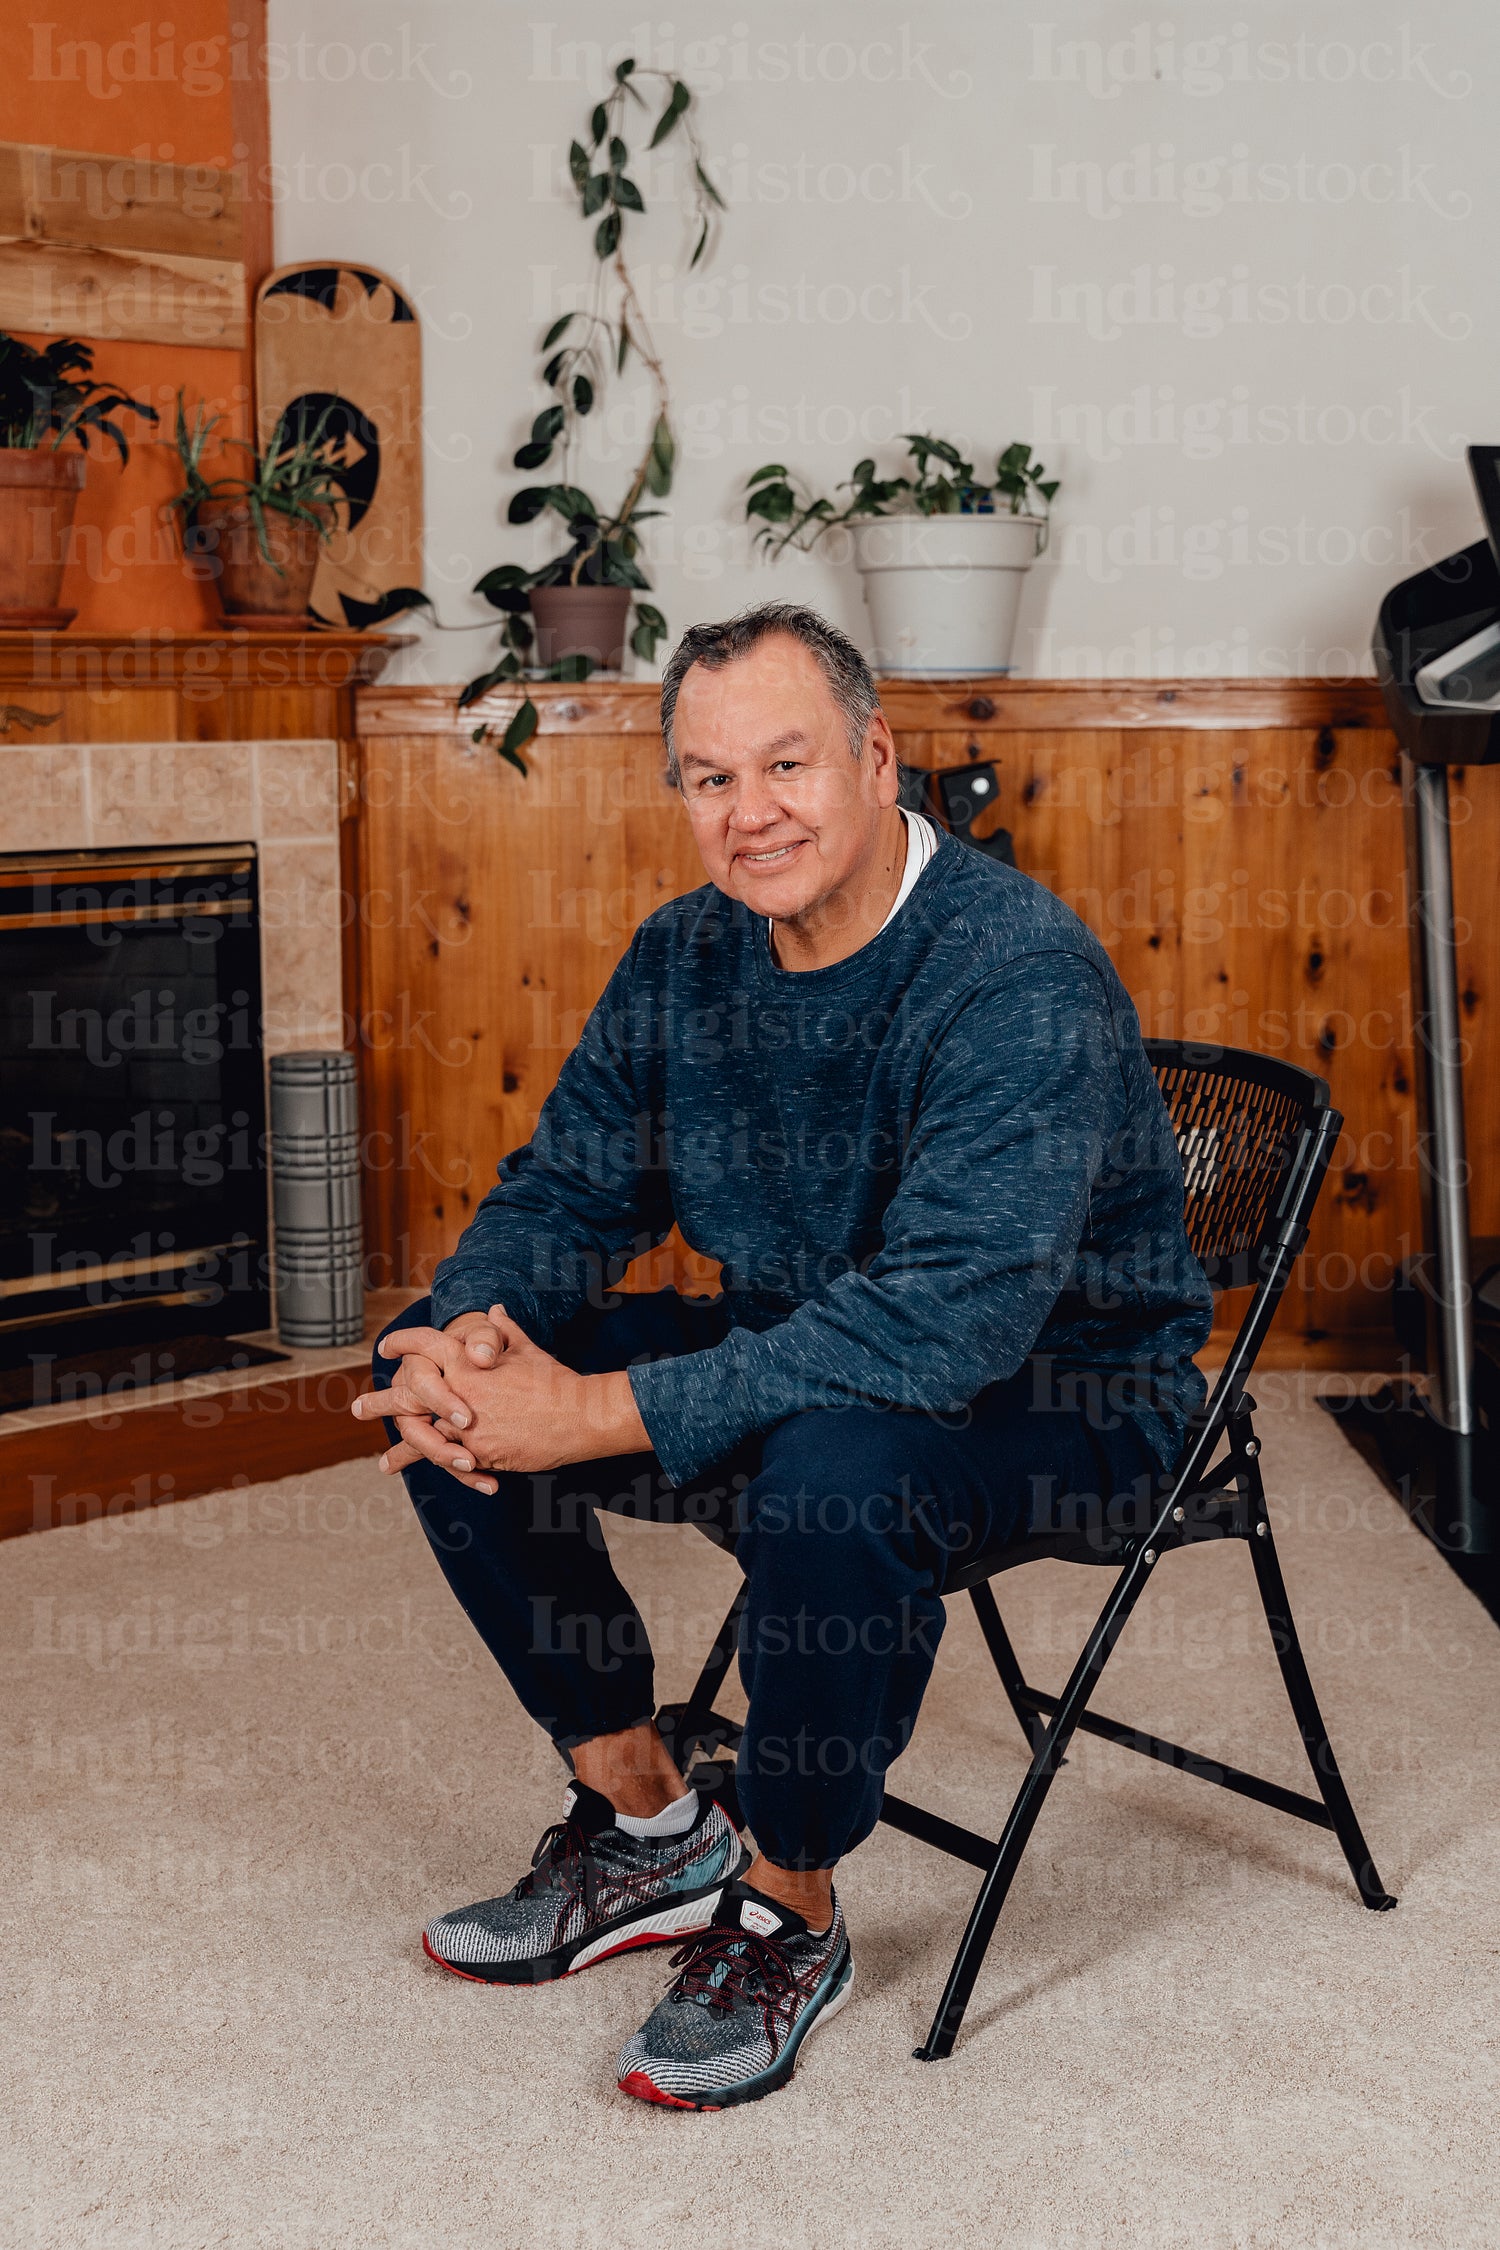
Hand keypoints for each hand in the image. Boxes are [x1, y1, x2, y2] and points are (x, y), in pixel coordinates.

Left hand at [353, 1304, 649, 1479]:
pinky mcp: (480, 1454)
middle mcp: (460, 1393)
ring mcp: (467, 1427)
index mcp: (469, 1363)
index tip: (388, 1348)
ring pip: (424, 1437)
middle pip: (409, 1396)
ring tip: (385, 1463)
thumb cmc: (554, 1380)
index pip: (425, 1346)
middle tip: (356, 1409)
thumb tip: (494, 1309)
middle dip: (381, 1402)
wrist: (579, 1415)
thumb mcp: (525, 1350)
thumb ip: (503, 1331)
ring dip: (402, 1448)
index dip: (404, 1344)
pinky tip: (431, 1483)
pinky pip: (449, 1462)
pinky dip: (436, 1471)